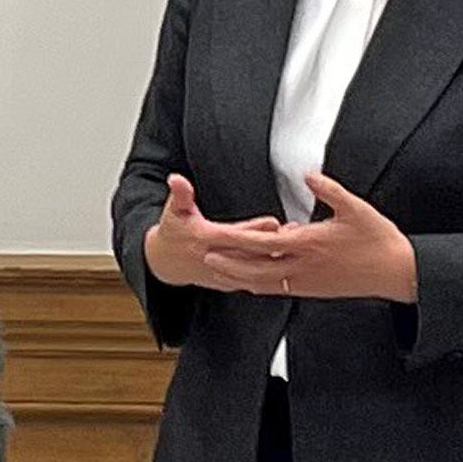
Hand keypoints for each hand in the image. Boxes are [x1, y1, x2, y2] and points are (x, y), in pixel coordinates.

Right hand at [145, 173, 287, 293]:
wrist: (167, 263)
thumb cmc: (174, 232)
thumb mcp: (173, 211)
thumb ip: (180, 195)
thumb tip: (176, 179)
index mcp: (205, 239)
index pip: (233, 236)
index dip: (254, 230)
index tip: (274, 223)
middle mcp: (216, 259)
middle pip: (250, 254)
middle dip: (273, 244)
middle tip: (295, 232)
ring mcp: (224, 274)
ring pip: (255, 268)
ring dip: (276, 257)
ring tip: (295, 240)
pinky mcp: (230, 283)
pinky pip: (254, 278)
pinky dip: (270, 269)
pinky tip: (286, 257)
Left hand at [185, 174, 419, 303]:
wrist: (396, 273)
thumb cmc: (378, 239)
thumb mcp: (356, 207)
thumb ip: (329, 189)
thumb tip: (308, 174)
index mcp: (309, 244)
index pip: (262, 242)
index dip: (235, 239)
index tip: (214, 235)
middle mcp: (303, 267)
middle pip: (254, 268)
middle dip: (227, 262)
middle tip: (202, 255)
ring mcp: (306, 282)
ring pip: (263, 283)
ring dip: (238, 276)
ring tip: (217, 269)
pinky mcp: (313, 290)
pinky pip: (278, 290)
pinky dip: (258, 285)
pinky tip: (248, 280)